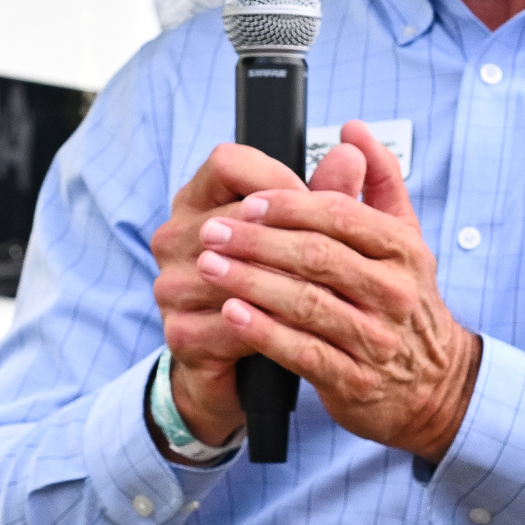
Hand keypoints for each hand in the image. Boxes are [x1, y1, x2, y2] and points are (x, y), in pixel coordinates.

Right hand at [150, 138, 312, 445]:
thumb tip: (353, 151)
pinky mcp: (181, 333)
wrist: (239, 372)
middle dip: (291, 234)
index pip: (227, 162)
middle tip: (340, 251)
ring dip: (287, 282)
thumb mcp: (300, 238)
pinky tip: (307, 329)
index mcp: (197, 200)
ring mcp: (171, 286)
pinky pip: (234, 323)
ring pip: (238, 273)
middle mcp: (174, 237)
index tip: (313, 199)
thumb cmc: (272, 291)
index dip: (276, 178)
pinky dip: (274, 325)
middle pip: (236, 218)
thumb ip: (324, 195)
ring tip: (333, 292)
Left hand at [180, 122, 483, 457]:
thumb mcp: (405, 239)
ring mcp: (376, 340)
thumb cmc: (404, 302)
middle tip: (211, 232)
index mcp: (403, 250)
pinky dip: (263, 331)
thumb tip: (353, 131)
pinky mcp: (354, 381)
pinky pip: (301, 352)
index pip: (339, 215)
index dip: (288, 206)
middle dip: (257, 242)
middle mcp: (394, 293)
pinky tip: (231, 314)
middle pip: (316, 257)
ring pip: (305, 303)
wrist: (434, 386)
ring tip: (209, 267)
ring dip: (250, 283)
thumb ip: (380, 181)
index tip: (246, 202)